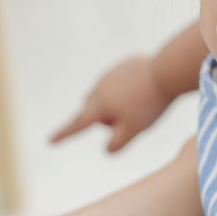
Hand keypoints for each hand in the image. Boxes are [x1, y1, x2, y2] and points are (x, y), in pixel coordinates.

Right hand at [51, 55, 174, 151]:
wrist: (167, 71)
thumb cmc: (150, 103)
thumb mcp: (134, 130)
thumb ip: (117, 144)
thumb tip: (107, 149)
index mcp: (99, 105)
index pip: (77, 124)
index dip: (63, 135)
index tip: (49, 141)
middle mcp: (99, 88)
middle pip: (92, 109)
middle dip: (103, 119)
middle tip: (128, 120)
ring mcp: (110, 74)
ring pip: (105, 94)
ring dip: (115, 103)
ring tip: (139, 104)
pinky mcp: (123, 65)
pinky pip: (119, 81)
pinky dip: (126, 89)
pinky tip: (144, 90)